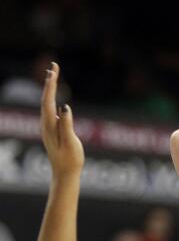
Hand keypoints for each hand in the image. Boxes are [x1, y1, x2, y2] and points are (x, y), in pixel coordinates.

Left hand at [41, 63, 83, 178]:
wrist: (64, 174)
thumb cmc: (70, 160)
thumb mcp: (71, 142)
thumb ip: (67, 124)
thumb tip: (64, 107)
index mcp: (50, 126)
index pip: (48, 100)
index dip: (51, 84)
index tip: (54, 69)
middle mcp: (46, 125)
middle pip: (46, 99)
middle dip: (49, 82)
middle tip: (54, 66)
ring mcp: (48, 128)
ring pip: (46, 104)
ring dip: (49, 89)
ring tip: (52, 76)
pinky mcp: (52, 131)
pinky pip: (50, 110)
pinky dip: (51, 99)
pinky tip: (53, 97)